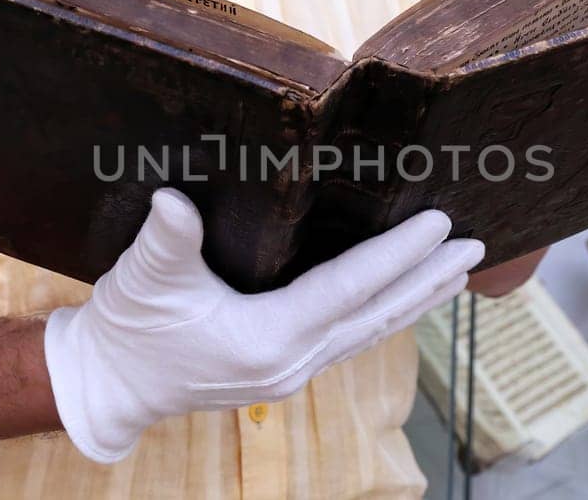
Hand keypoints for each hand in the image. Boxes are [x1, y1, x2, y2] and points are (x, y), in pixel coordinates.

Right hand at [43, 188, 482, 462]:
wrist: (110, 385)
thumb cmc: (128, 330)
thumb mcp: (143, 279)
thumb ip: (166, 240)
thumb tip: (172, 202)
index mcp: (268, 338)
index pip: (350, 288)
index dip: (398, 254)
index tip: (440, 225)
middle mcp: (292, 361)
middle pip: (377, 315)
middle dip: (430, 280)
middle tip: (477, 247)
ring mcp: (292, 370)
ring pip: (370, 331)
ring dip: (416, 299)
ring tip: (458, 270)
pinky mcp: (285, 368)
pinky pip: (351, 338)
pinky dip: (384, 312)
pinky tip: (401, 297)